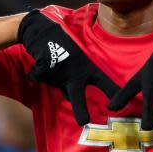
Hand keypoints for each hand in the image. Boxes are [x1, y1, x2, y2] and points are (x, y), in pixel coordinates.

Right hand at [18, 10, 119, 125]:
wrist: (41, 29)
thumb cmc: (62, 47)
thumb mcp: (77, 60)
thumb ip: (76, 80)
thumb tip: (72, 100)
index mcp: (87, 67)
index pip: (104, 81)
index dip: (112, 92)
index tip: (116, 107)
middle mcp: (75, 70)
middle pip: (77, 94)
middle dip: (80, 108)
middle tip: (83, 121)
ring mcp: (60, 69)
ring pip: (54, 83)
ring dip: (51, 77)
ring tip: (53, 65)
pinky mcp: (44, 66)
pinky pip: (37, 76)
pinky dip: (35, 74)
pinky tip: (39, 62)